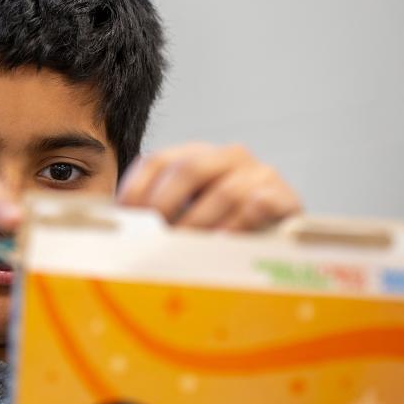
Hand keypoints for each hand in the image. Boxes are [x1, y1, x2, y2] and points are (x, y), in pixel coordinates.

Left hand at [116, 142, 300, 230]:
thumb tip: (119, 233)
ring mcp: (259, 173)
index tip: (125, 218)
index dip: (137, 189)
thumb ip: (160, 217)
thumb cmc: (223, 229)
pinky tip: (221, 245)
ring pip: (224, 191)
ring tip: (185, 247)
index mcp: (197, 156)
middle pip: (189, 168)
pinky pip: (258, 206)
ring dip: (199, 223)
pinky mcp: (284, 196)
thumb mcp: (187, 216)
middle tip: (154, 234)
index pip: (157, 160)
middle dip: (165, 203)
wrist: (280, 238)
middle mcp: (228, 156)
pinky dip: (236, 227)